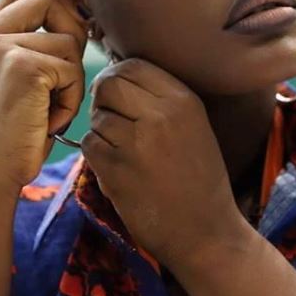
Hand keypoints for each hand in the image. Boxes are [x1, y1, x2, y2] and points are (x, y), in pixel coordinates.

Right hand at [0, 0, 87, 196]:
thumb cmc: (3, 139)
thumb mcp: (9, 84)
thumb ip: (28, 51)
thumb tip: (75, 24)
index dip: (54, 7)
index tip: (68, 36)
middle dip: (70, 27)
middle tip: (67, 69)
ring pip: (68, 41)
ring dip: (71, 78)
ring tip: (50, 109)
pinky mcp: (22, 67)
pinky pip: (72, 70)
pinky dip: (70, 99)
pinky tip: (49, 122)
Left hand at [83, 58, 243, 270]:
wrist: (205, 230)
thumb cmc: (200, 177)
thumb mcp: (194, 125)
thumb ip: (161, 98)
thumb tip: (117, 75)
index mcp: (184, 99)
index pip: (133, 64)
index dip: (118, 76)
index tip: (119, 94)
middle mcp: (161, 114)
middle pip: (109, 84)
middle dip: (104, 99)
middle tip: (113, 118)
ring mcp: (137, 142)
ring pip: (97, 116)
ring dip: (102, 131)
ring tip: (122, 149)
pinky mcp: (116, 169)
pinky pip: (90, 144)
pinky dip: (96, 154)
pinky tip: (118, 167)